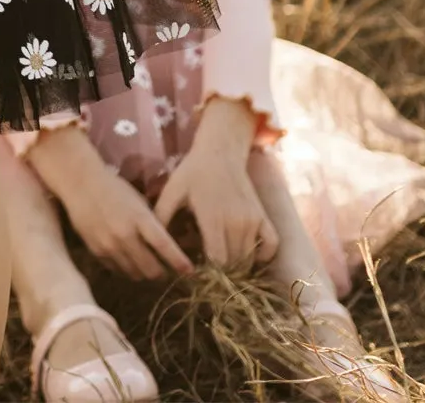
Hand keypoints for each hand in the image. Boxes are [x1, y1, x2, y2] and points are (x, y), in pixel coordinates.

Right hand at [31, 128, 191, 280]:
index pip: (164, 247)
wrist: (79, 183)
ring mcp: (110, 246)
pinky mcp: (97, 252)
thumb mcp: (137, 201)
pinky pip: (118, 270)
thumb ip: (150, 224)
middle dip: (162, 273)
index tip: (190, 271)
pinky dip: (126, 268)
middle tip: (166, 269)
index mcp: (139, 218)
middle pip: (151, 269)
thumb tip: (165, 246)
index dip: (179, 262)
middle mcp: (125, 236)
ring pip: (135, 274)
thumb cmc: (113, 187)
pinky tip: (127, 259)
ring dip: (144, 272)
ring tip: (147, 265)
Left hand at [153, 99, 278, 272]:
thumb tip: (153, 244)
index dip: (209, 273)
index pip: (218, 262)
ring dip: (238, 266)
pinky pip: (271, 246)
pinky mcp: (263, 216)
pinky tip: (248, 254)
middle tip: (208, 272)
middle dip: (221, 273)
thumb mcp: (172, 191)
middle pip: (234, 264)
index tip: (198, 273)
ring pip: (249, 258)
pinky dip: (262, 255)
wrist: (220, 150)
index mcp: (212, 218)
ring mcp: (252, 220)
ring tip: (222, 264)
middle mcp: (236, 222)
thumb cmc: (192, 172)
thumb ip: (162, 217)